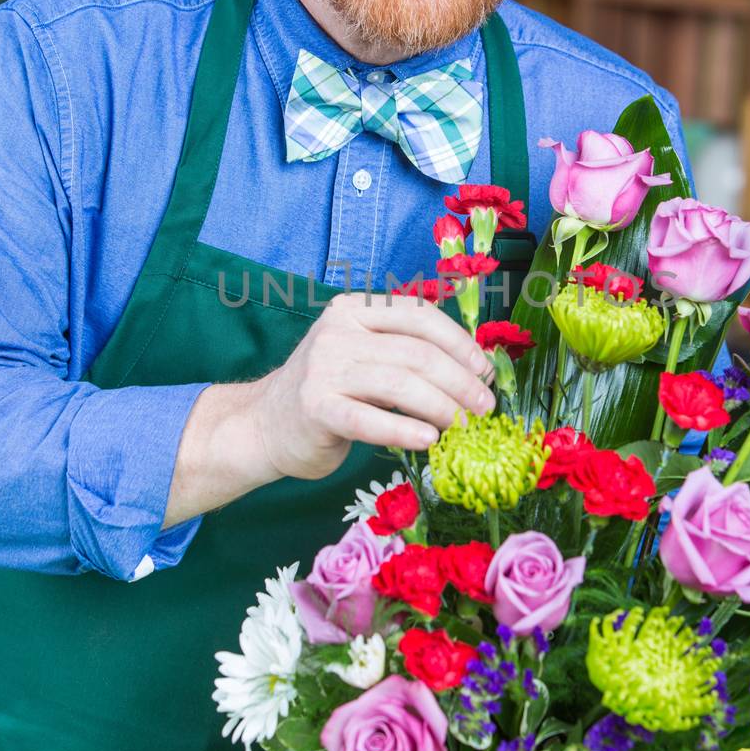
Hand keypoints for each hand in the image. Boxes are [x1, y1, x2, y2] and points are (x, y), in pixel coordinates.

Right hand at [252, 293, 494, 480]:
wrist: (264, 425)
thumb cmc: (330, 392)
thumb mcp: (366, 358)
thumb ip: (407, 353)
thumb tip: (476, 368)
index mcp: (355, 309)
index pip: (419, 315)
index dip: (459, 342)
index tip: (485, 371)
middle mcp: (337, 331)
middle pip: (416, 352)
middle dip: (459, 381)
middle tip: (484, 407)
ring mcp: (323, 368)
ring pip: (399, 384)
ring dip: (441, 407)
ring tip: (465, 427)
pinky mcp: (315, 408)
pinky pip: (369, 419)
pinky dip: (404, 430)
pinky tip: (429, 441)